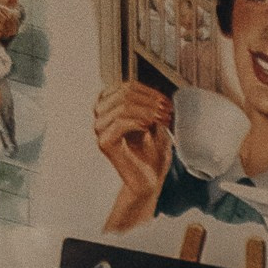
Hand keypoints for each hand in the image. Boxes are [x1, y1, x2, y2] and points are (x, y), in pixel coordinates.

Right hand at [94, 80, 173, 224]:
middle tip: (166, 112)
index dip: (149, 92)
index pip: (127, 86)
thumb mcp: (156, 123)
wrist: (150, 181)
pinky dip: (137, 121)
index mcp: (111, 105)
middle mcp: (101, 114)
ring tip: (161, 120)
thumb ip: (150, 105)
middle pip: (124, 93)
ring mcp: (101, 129)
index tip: (166, 103)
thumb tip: (155, 93)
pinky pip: (119, 122)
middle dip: (150, 101)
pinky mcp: (104, 143)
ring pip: (122, 106)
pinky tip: (148, 127)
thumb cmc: (153, 153)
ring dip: (146, 111)